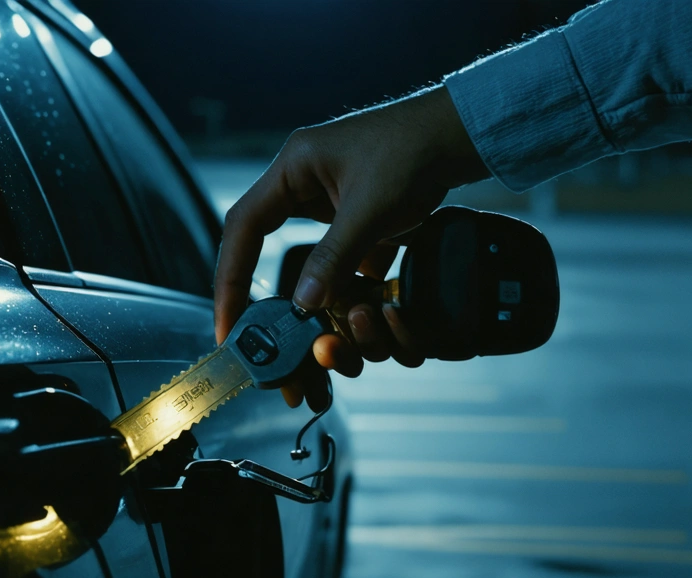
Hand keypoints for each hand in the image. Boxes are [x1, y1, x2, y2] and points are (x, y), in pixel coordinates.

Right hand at [213, 85, 487, 407]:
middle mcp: (304, 180)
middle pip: (261, 240)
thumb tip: (302, 305)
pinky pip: (336, 254)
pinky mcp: (358, 212)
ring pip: (301, 252)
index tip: (229, 320)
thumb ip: (333, 259)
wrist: (463, 133)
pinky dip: (338, 281)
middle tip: (244, 331)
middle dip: (253, 286)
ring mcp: (331, 196)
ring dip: (302, 288)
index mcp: (293, 167)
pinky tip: (341, 309)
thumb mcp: (370, 210)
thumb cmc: (415, 152)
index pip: (243, 227)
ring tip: (293, 327)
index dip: (230, 276)